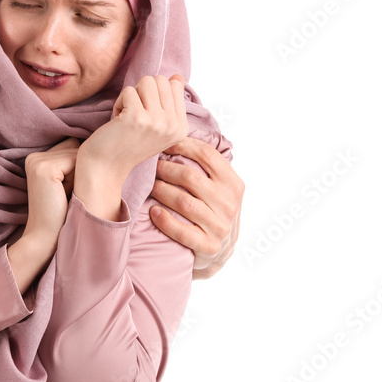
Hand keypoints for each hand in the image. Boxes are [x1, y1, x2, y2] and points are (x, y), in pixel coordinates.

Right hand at [8, 138, 78, 293]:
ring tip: (67, 195)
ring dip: (80, 174)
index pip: (69, 148)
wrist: (45, 238)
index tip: (71, 188)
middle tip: (68, 193)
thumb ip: (70, 163)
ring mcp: (37, 162)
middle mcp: (33, 157)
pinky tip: (68, 194)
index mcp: (36, 159)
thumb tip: (92, 145)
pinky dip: (78, 178)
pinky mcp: (44, 169)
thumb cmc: (60, 214)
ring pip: (76, 154)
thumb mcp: (65, 183)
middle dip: (80, 169)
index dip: (78, 167)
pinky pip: (75, 162)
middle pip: (74, 148)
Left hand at [75, 75, 188, 219]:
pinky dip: (118, 104)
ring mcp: (157, 121)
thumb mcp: (156, 126)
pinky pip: (128, 91)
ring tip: (126, 117)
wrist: (105, 168)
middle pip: (160, 80)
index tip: (145, 115)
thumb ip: (168, 102)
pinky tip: (117, 122)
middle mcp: (173, 125)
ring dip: (130, 96)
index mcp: (182, 127)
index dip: (153, 94)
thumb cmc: (126, 144)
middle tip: (133, 115)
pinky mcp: (137, 117)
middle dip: (141, 92)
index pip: (174, 85)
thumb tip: (177, 76)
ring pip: (145, 82)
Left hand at [149, 136, 243, 278]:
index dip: (182, 145)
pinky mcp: (208, 246)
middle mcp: (230, 204)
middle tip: (149, 166)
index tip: (162, 143)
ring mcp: (220, 227)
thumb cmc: (212, 208)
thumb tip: (175, 131)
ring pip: (183, 202)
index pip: (207, 154)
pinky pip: (182, 232)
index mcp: (233, 183)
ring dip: (160, 191)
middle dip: (165, 169)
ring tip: (148, 186)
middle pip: (190, 177)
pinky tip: (153, 212)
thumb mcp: (218, 186)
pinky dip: (165, 220)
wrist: (220, 250)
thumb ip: (205, 166)